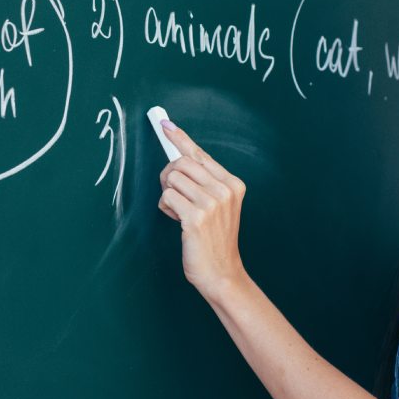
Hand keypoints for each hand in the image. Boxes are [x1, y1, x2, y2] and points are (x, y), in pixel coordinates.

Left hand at [157, 120, 246, 299]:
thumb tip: (178, 158)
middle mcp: (224, 190)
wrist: (222, 272)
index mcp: (233, 184)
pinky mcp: (195, 217)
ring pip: (172, 179)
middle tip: (172, 193)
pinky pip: (167, 196)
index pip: (201, 154)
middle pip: (182, 163)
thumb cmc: (215, 240)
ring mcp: (211, 203)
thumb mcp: (218, 206)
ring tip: (179, 211)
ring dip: (168, 194)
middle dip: (168, 175)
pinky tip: (176, 220)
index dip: (181, 138)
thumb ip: (203, 182)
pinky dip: (166, 207)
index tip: (165, 125)